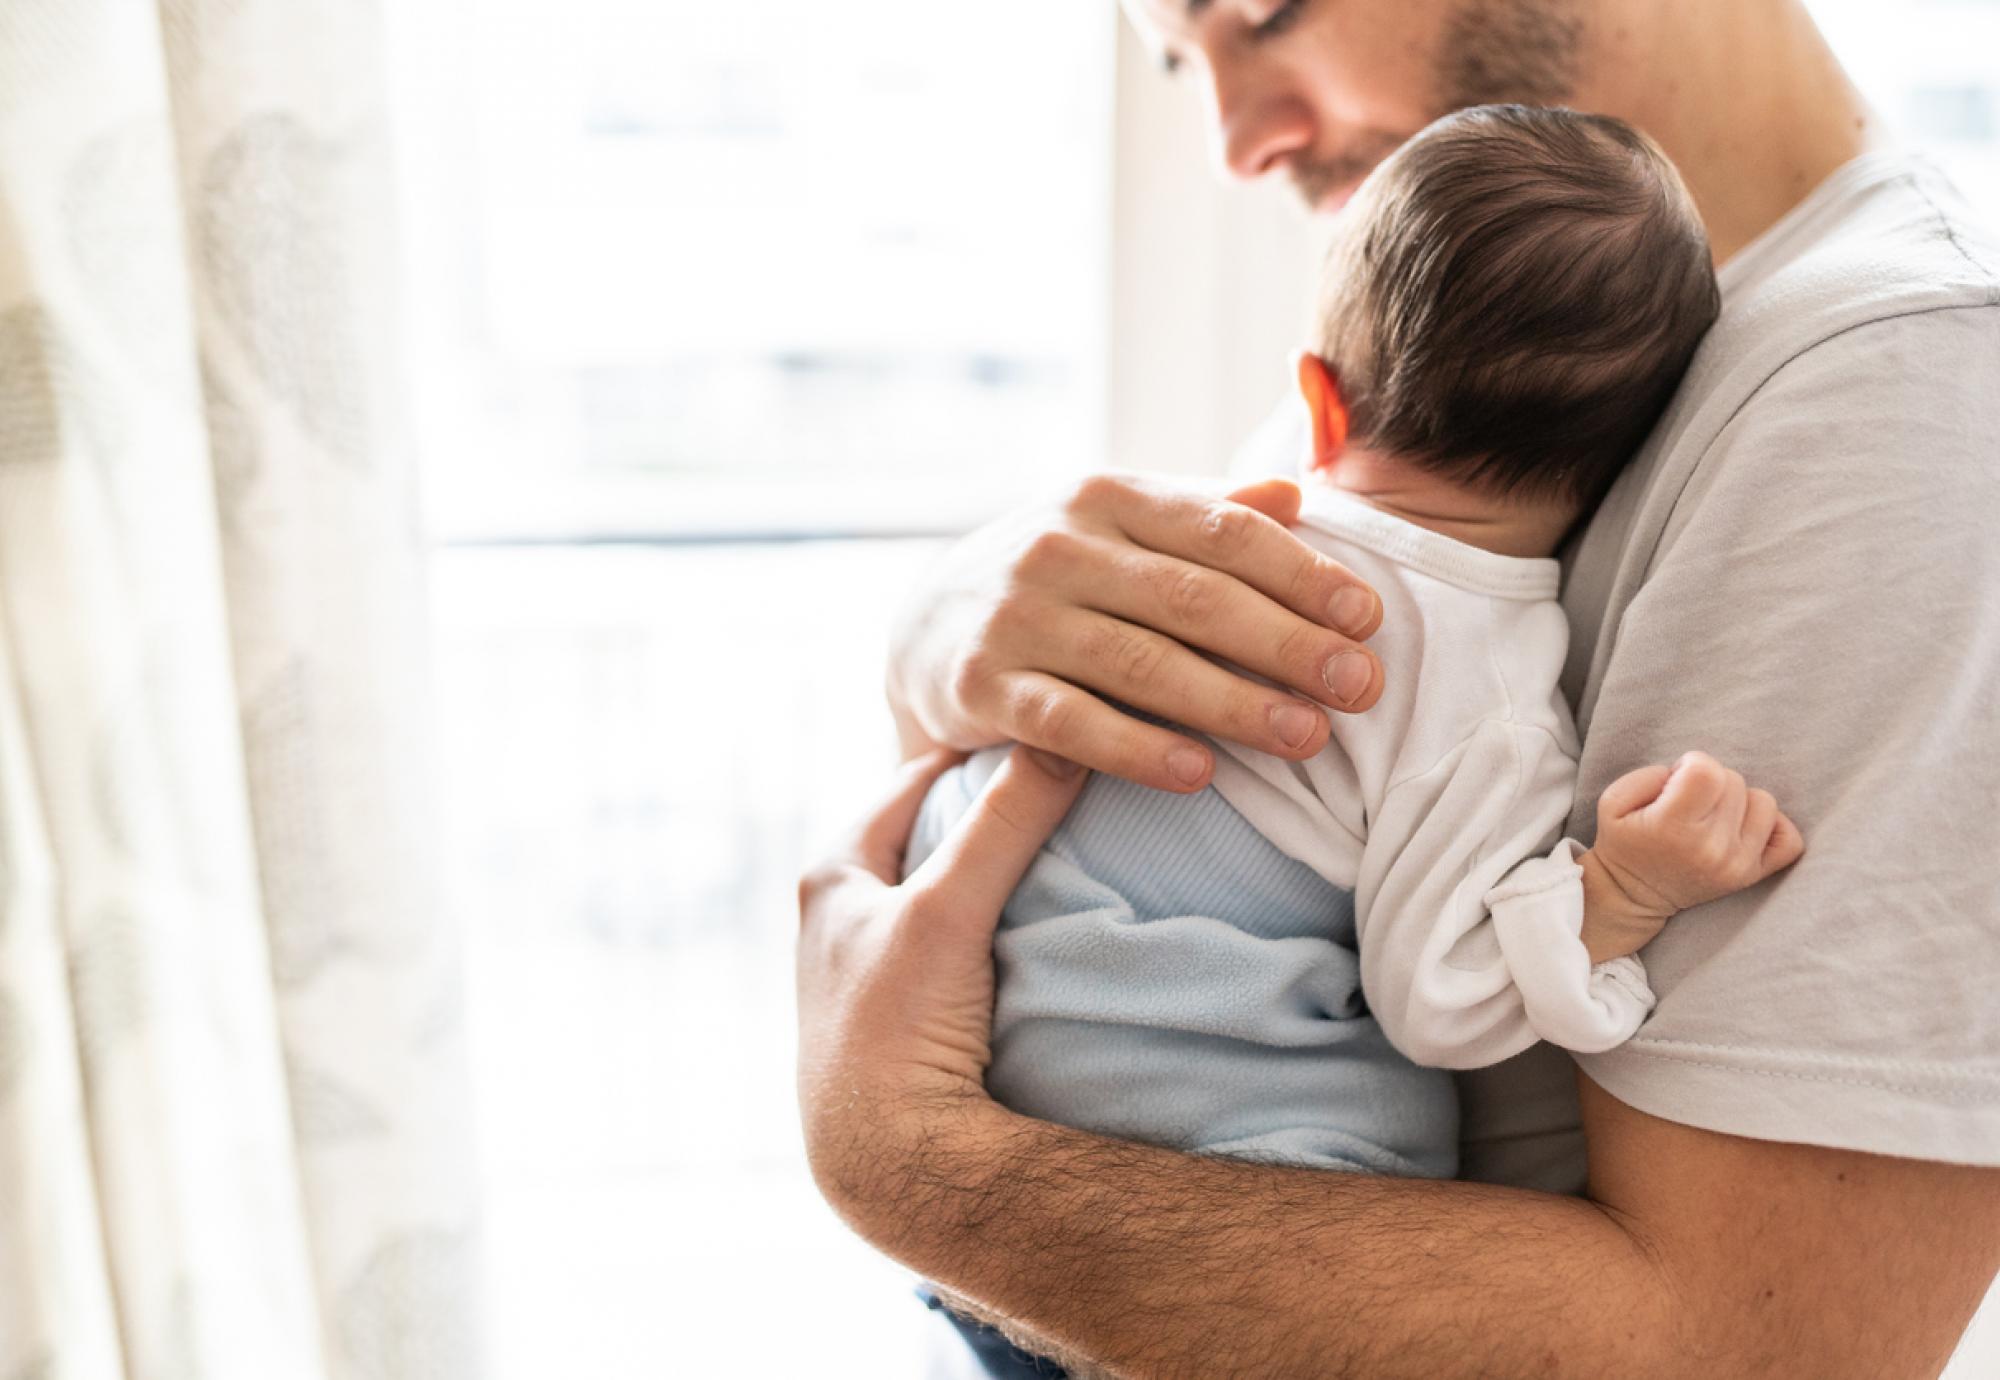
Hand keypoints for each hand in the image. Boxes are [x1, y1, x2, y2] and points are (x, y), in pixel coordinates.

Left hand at [796, 746, 1088, 1221]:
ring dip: (992, 870)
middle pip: (929, 831)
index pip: (914, 778)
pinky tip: (1035, 926)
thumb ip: (1004, 825)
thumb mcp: (948, 911)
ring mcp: (871, 967)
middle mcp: (840, 914)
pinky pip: (957, 942)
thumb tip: (1064, 740)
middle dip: (989, 807)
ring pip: (944, 890)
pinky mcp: (902, 1014)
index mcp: (831, 874)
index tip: (1045, 729)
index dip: (978, 751)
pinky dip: (993, 923)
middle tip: (1064, 782)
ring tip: (1061, 846)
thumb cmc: (896, 1028)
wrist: (887, 1162)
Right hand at [886, 473, 1385, 792]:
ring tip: (1306, 738)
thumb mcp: (1122, 530)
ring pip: (1140, 663)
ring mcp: (1016, 616)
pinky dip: (1136, 749)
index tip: (1367, 618)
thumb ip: (1206, 514)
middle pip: (1193, 598)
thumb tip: (1297, 491)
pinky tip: (1199, 774)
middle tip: (1361, 686)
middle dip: (1286, 643)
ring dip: (1231, 703)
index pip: (1222, 531)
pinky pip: (1069, 722)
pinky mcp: (980, 686)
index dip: (1301, 574)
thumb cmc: (1061, 582)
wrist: (926, 629)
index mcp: (1109, 497)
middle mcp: (1058, 546)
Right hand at [1580, 752, 1805, 956]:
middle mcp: (1711, 848)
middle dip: (1710, 782)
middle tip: (1689, 801)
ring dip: (1738, 801)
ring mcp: (1737, 864)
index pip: (1707, 771)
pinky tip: (1743, 826)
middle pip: (1734, 781)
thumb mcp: (1612, 801)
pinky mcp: (1752, 875)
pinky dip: (1772, 826)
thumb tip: (1690, 773)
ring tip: (1712, 814)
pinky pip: (1789, 839)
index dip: (1691, 764)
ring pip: (1763, 801)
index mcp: (1673, 827)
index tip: (1676, 780)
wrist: (1632, 895)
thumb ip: (1649, 775)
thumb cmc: (1623, 842)